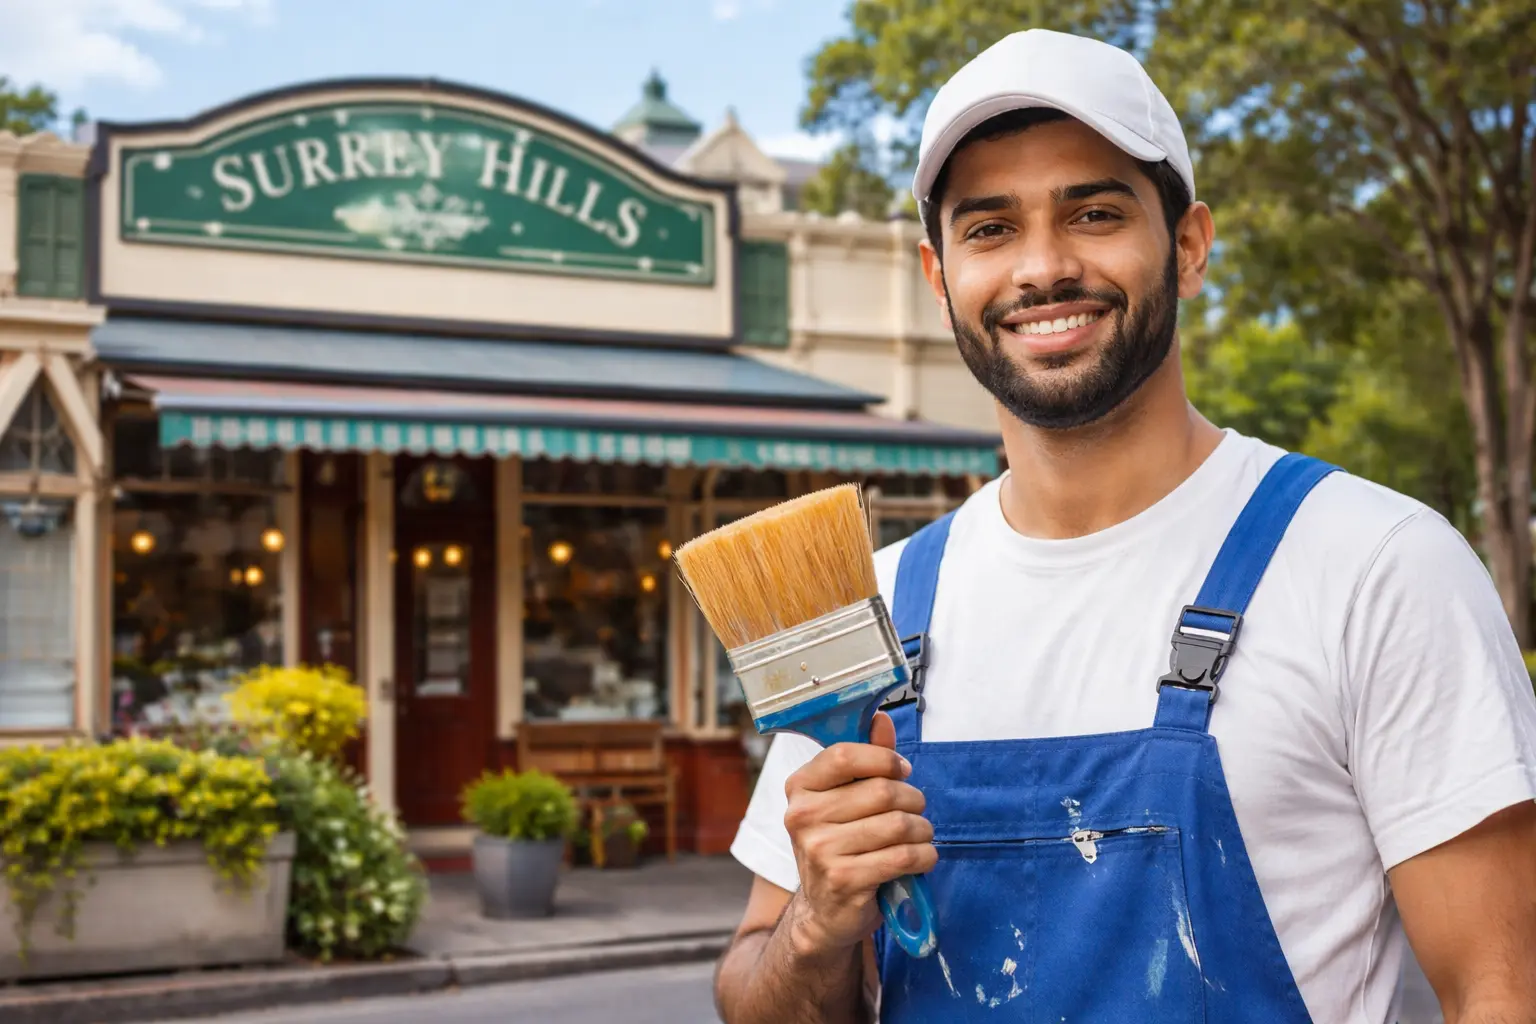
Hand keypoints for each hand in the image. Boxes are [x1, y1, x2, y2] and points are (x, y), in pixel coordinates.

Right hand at [781, 712, 937, 959]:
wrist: (826, 910)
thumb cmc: (841, 844)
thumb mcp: (844, 799)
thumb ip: (865, 759)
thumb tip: (881, 719)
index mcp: (800, 788)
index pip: (844, 754)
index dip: (883, 758)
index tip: (902, 770)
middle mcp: (802, 816)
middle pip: (881, 791)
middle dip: (913, 800)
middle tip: (916, 811)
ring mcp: (820, 850)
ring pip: (897, 824)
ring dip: (923, 831)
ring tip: (920, 836)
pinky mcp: (843, 880)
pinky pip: (902, 856)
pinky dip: (924, 855)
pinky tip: (922, 858)